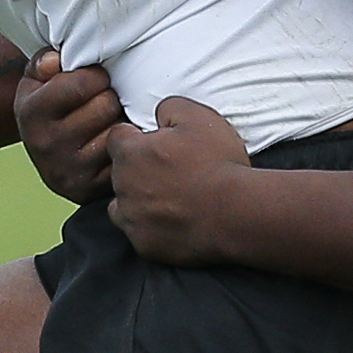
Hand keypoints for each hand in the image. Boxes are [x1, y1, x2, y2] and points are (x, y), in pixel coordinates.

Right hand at [13, 50, 126, 203]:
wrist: (45, 152)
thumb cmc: (48, 106)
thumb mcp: (37, 79)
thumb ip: (45, 62)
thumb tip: (56, 61)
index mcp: (32, 114)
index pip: (82, 83)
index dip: (96, 75)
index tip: (94, 79)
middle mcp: (46, 146)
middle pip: (105, 105)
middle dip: (109, 97)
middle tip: (102, 101)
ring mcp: (67, 171)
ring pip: (118, 132)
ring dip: (120, 122)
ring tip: (108, 121)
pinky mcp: (88, 190)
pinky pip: (124, 159)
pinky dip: (125, 149)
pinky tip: (112, 143)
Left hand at [105, 97, 250, 266]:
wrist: (236, 212)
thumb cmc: (217, 163)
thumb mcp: (198, 116)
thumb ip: (168, 107)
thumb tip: (157, 114)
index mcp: (131, 153)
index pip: (116, 137)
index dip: (135, 136)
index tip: (154, 142)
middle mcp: (123, 186)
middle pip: (120, 172)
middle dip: (138, 168)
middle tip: (171, 170)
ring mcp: (132, 219)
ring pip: (123, 205)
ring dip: (139, 199)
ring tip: (170, 197)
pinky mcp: (145, 245)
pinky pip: (140, 233)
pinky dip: (152, 227)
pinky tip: (175, 220)